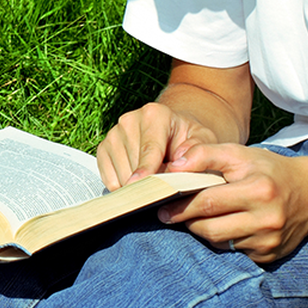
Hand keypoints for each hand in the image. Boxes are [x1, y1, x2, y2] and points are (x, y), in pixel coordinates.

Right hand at [97, 102, 217, 190]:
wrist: (172, 131)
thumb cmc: (189, 138)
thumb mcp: (204, 140)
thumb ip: (198, 150)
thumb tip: (178, 164)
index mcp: (154, 114)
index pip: (150, 149)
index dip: (147, 171)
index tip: (143, 187)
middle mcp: (129, 120)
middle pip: (134, 164)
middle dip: (148, 184)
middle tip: (166, 193)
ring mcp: (113, 134)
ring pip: (121, 174)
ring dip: (137, 188)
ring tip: (154, 184)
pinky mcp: (103, 148)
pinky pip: (108, 178)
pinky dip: (122, 188)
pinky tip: (138, 184)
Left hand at [158, 143, 307, 262]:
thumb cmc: (264, 169)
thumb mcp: (237, 153)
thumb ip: (203, 155)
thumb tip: (173, 167)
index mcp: (259, 191)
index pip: (208, 202)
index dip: (181, 205)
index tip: (160, 205)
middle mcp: (267, 220)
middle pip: (210, 229)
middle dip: (186, 220)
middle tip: (168, 214)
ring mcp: (268, 242)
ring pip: (218, 242)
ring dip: (201, 230)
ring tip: (193, 216)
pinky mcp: (268, 257)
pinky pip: (231, 251)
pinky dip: (219, 239)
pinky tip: (217, 225)